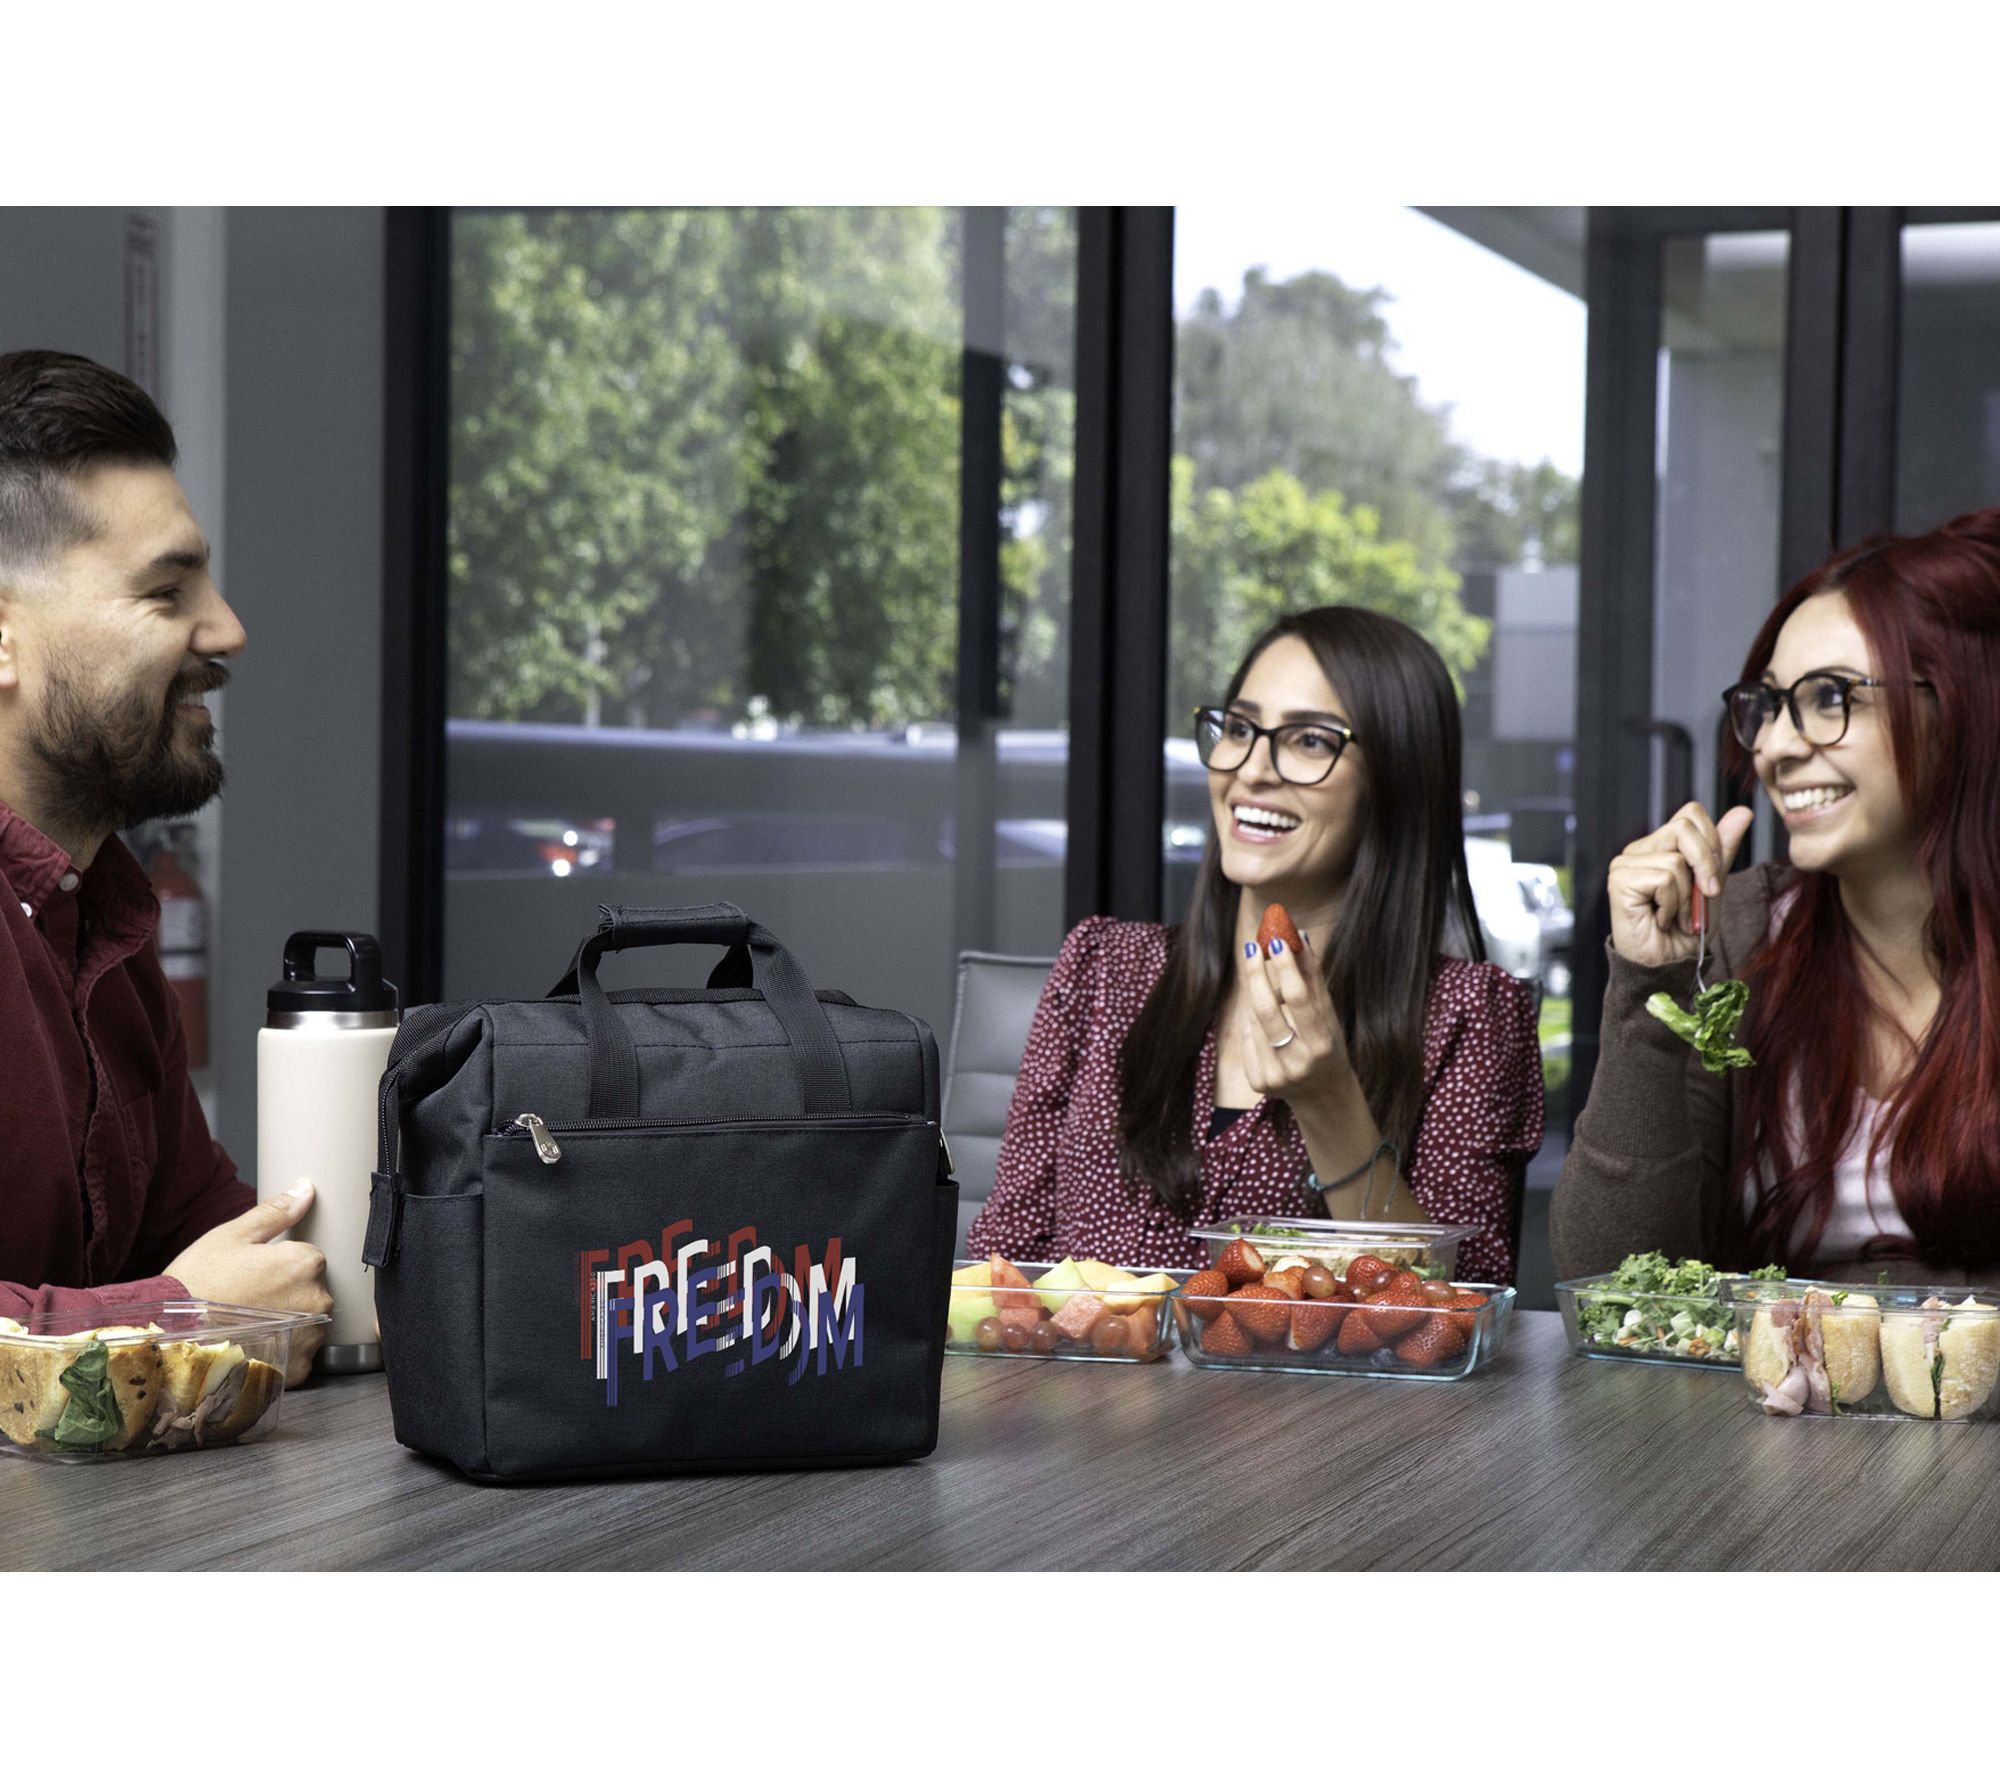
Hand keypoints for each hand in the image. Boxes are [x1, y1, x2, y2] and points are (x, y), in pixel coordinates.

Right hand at [167, 1185, 331, 1385]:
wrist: (167, 1338)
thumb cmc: (197, 1284)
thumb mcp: (231, 1237)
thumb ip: (276, 1212)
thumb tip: (306, 1189)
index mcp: (305, 1263)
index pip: (310, 1257)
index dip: (281, 1264)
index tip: (256, 1273)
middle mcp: (317, 1300)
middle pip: (313, 1289)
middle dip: (288, 1291)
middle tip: (248, 1299)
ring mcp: (309, 1336)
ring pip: (309, 1321)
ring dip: (288, 1321)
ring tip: (248, 1323)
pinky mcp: (298, 1367)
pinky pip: (300, 1353)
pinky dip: (282, 1350)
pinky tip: (254, 1344)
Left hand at [1237, 931, 1354, 1112]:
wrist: (1323, 1094)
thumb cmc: (1328, 1045)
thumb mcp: (1328, 1015)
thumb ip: (1313, 978)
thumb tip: (1300, 936)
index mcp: (1321, 1044)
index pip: (1298, 999)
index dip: (1285, 968)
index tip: (1275, 941)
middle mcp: (1297, 1063)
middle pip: (1266, 1010)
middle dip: (1256, 975)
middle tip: (1251, 948)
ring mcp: (1275, 1076)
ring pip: (1254, 1022)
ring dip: (1261, 1005)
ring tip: (1277, 1007)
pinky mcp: (1258, 1083)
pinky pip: (1248, 1039)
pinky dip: (1256, 1029)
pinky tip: (1272, 1037)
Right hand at [1608, 801, 1753, 967]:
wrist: (1670, 964)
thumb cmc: (1687, 930)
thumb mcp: (1712, 885)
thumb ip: (1721, 849)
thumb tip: (1742, 812)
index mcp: (1658, 846)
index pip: (1689, 815)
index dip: (1711, 841)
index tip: (1714, 877)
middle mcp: (1638, 850)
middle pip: (1684, 827)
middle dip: (1706, 864)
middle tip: (1705, 895)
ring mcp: (1625, 864)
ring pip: (1676, 860)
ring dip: (1687, 896)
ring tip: (1676, 916)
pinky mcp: (1620, 881)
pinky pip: (1664, 879)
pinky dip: (1672, 905)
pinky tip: (1660, 919)